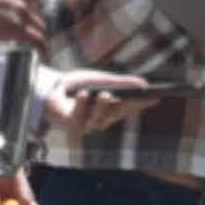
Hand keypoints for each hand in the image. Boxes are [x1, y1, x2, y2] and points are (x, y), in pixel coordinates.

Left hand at [40, 69, 154, 133]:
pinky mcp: (70, 124)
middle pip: (116, 114)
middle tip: (132, 97)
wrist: (49, 88)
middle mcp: (101, 119)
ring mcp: (86, 124)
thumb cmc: (77, 85)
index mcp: (110, 109)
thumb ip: (121, 82)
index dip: (142, 103)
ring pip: (98, 118)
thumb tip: (143, 82)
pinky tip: (84, 95)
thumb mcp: (100, 80)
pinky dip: (81, 105)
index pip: (130, 107)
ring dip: (102, 106)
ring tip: (105, 94)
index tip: (154, 97)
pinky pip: (78, 116)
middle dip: (125, 106)